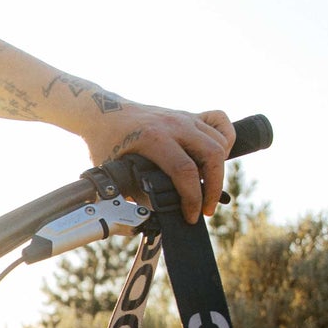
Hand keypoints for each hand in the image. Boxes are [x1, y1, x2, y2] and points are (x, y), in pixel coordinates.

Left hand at [81, 104, 234, 223]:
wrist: (102, 111)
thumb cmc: (105, 140)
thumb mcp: (115, 170)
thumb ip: (137, 191)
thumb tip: (156, 214)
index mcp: (154, 138)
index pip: (185, 171)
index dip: (193, 198)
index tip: (192, 215)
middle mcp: (174, 125)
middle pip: (212, 155)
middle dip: (214, 188)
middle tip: (206, 208)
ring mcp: (183, 117)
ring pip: (219, 141)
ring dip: (219, 168)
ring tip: (208, 188)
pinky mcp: (188, 115)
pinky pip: (219, 121)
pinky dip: (226, 138)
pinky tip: (219, 155)